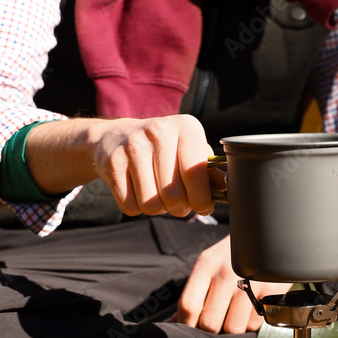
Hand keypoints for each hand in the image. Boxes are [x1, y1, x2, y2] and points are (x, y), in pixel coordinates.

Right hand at [26, 115, 224, 215]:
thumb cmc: (164, 148)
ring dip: (157, 209)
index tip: (203, 206)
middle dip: (179, 208)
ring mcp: (132, 145)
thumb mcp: (190, 150)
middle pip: (173, 195)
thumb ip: (209, 170)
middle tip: (178, 204)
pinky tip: (138, 191)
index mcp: (186, 127)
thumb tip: (225, 188)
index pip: (195, 174)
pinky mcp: (111, 162)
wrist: (115, 135)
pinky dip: (135, 207)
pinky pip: (129, 205)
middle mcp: (159, 131)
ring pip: (151, 204)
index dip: (202, 199)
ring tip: (158, 195)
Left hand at [173, 236, 292, 333]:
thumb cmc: (231, 256)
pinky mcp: (271, 290)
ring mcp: (251, 282)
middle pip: (210, 323)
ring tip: (234, 317)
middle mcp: (227, 273)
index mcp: (206, 265)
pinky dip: (250, 324)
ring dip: (232, 329)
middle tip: (215, 324)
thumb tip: (176, 321)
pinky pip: (255, 324)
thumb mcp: (209, 265)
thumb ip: (192, 293)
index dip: (186, 324)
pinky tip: (250, 311)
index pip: (189, 305)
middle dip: (210, 331)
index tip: (190, 329)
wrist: (268, 236)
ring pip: (233, 328)